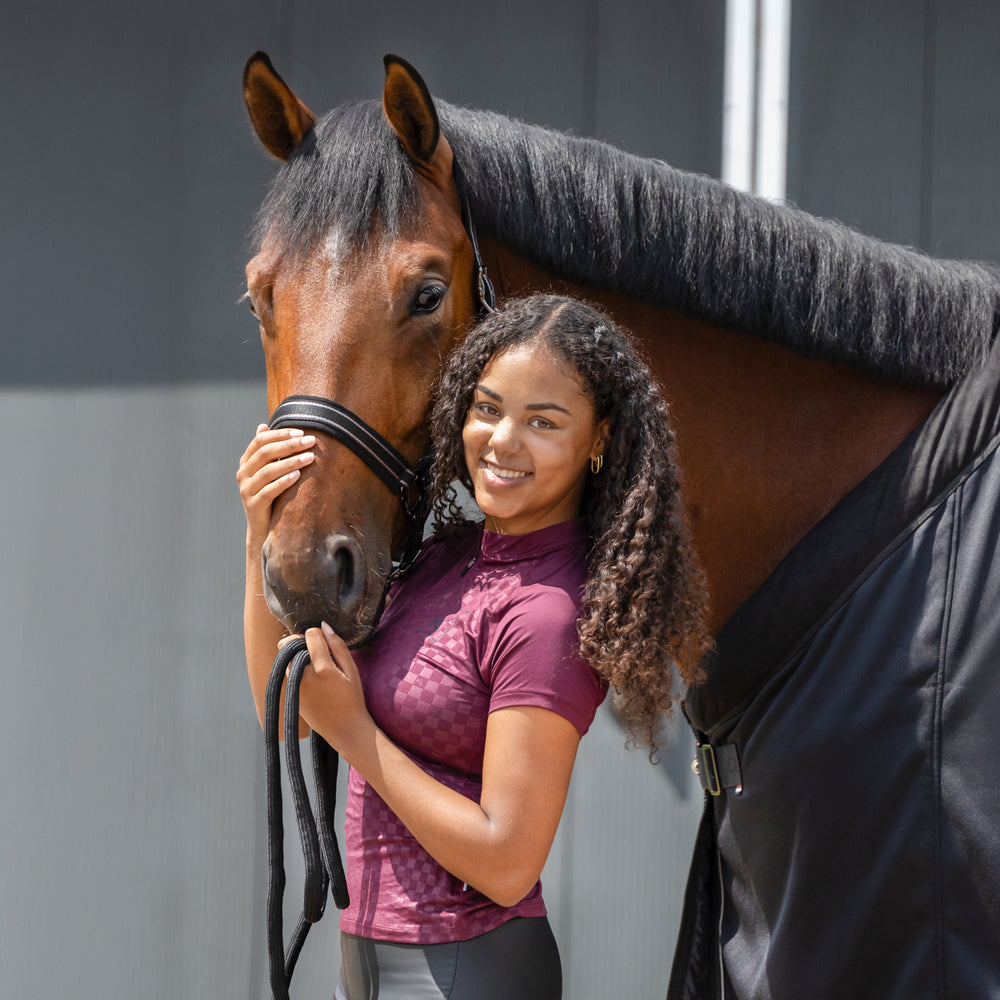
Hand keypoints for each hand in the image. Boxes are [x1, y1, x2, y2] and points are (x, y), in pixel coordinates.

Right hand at [236, 425, 315, 550]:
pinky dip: (283, 482)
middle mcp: (243, 474)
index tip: (301, 432)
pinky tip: (298, 475)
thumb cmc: (270, 495)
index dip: (280, 434)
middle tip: (310, 441)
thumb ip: (268, 452)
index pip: (260, 441)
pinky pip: (268, 491)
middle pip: (265, 453)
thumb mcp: (268, 472)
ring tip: (310, 457)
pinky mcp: (253, 505)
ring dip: (291, 462)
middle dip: (289, 445)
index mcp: (246, 462)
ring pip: (268, 471)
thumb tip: (263, 426)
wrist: (262, 529)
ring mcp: (246, 490)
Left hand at [298, 622, 373, 755]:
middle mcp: (303, 676)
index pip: (310, 634)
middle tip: (317, 653)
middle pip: (289, 644)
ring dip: (296, 656)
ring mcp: (294, 686)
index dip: (318, 634)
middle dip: (301, 643)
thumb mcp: (352, 670)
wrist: (344, 730)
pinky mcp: (290, 694)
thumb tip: (324, 626)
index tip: (326, 643)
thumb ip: (338, 646)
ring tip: (314, 667)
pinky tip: (311, 680)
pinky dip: (295, 669)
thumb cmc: (353, 699)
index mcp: (322, 668)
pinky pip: (287, 672)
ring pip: (285, 658)